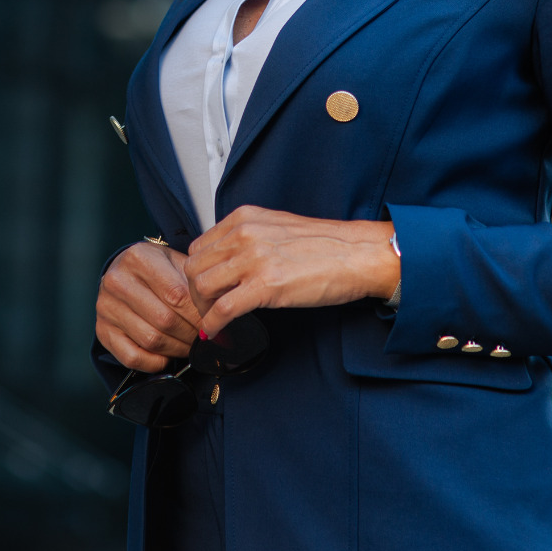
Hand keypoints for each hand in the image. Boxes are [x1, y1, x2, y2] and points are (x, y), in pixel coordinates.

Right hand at [96, 240, 206, 372]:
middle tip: (204, 337)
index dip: (199, 315)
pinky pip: (132, 357)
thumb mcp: (177, 263)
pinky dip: (154, 362)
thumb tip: (220, 313)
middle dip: (190, 334)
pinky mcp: (102, 330)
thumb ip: (195, 284)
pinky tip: (166, 355)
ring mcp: (106, 307)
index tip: (213, 323)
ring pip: (150, 340)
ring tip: (189, 344)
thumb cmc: (158, 270)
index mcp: (138, 257)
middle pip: (164, 320)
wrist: (125, 272)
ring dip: (177, 349)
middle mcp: (117, 281)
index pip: (176, 295)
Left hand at [184, 206, 399, 336]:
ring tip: (214, 319)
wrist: (357, 254)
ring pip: (202, 286)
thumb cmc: (326, 245)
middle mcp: (243, 234)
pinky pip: (223, 308)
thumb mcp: (277, 228)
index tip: (205, 288)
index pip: (199, 246)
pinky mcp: (265, 285)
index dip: (199, 272)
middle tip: (206, 307)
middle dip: (196, 292)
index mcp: (244, 218)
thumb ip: (248, 239)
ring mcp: (253, 259)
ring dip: (203, 309)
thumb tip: (228, 264)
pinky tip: (218, 331)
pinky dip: (214, 324)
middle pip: (194, 267)